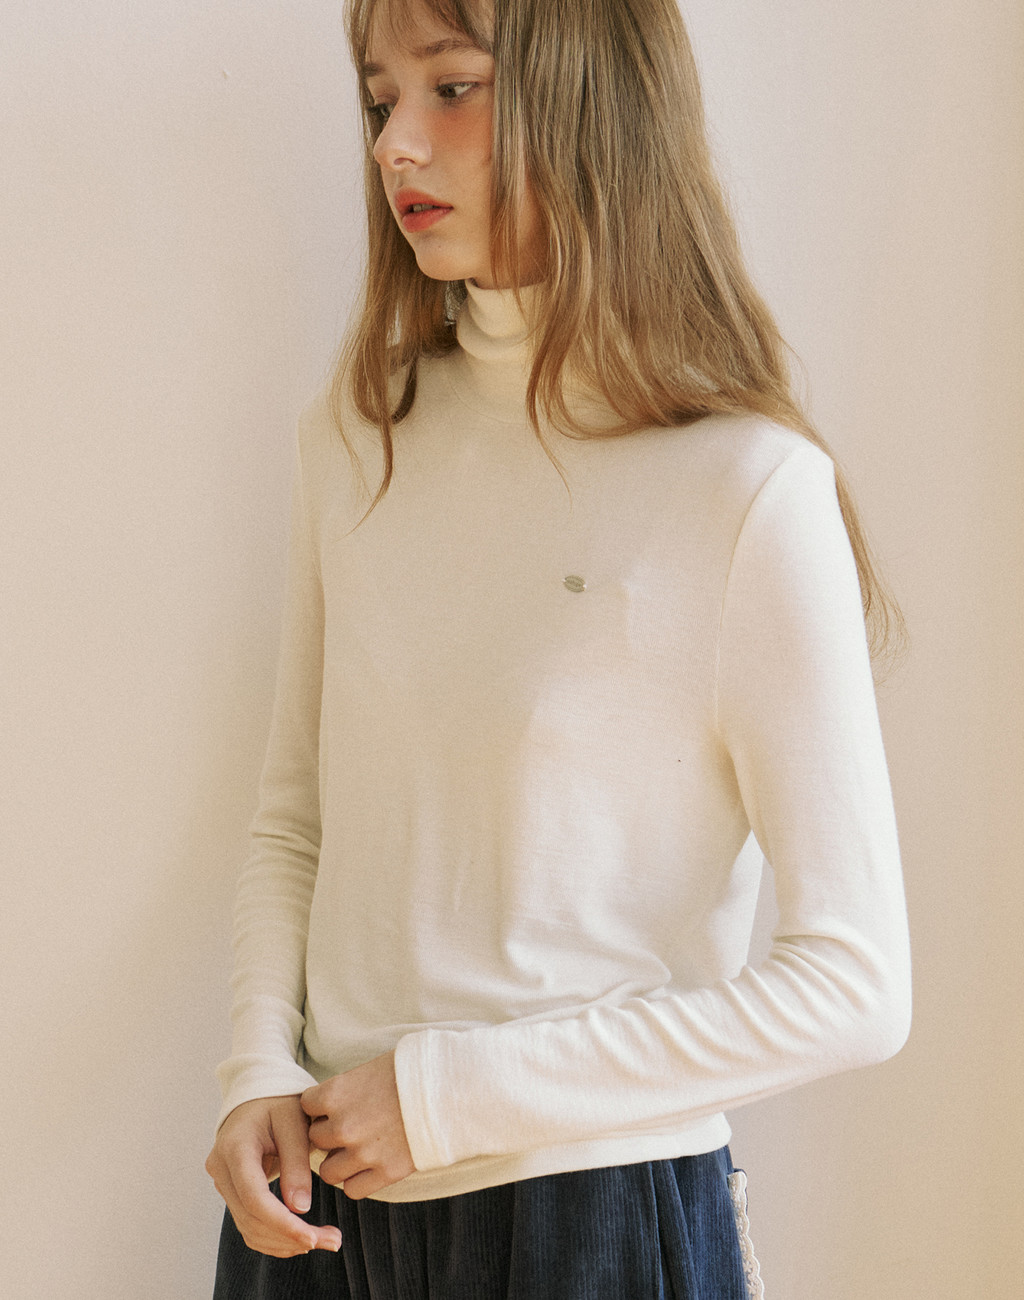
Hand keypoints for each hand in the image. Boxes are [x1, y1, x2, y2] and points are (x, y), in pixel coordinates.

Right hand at [205, 1095, 341, 1257]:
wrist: (258, 1096)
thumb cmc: (278, 1102)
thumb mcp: (294, 1121)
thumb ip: (297, 1161)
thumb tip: (300, 1208)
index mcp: (234, 1146)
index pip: (254, 1196)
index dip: (282, 1223)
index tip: (313, 1238)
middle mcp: (221, 1168)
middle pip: (251, 1218)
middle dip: (291, 1236)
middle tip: (333, 1240)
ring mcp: (223, 1182)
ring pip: (249, 1228)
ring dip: (285, 1242)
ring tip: (325, 1240)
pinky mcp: (232, 1191)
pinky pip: (250, 1223)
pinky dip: (275, 1236)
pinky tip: (303, 1237)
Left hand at [301, 1051, 414, 1199]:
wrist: (449, 1088)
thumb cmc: (410, 1071)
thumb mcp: (370, 1069)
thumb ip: (344, 1090)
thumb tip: (327, 1104)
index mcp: (335, 1094)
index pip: (306, 1106)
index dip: (319, 1106)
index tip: (333, 1106)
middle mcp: (343, 1125)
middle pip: (315, 1139)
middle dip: (329, 1134)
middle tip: (349, 1126)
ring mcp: (363, 1152)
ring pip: (328, 1171)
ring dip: (339, 1161)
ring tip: (356, 1150)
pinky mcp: (385, 1172)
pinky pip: (352, 1189)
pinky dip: (357, 1180)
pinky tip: (369, 1166)